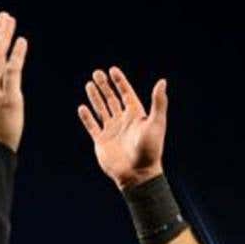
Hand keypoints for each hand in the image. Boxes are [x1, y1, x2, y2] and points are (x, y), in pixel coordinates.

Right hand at [77, 66, 167, 189]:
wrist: (138, 174)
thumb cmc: (150, 150)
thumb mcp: (156, 123)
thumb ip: (158, 102)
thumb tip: (162, 81)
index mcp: (136, 115)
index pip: (126, 93)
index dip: (120, 81)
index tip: (112, 70)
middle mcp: (123, 121)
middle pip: (112, 99)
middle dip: (104, 86)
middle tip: (96, 73)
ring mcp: (112, 131)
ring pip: (101, 110)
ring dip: (95, 97)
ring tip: (89, 84)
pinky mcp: (102, 141)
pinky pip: (92, 126)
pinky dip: (87, 117)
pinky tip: (82, 107)